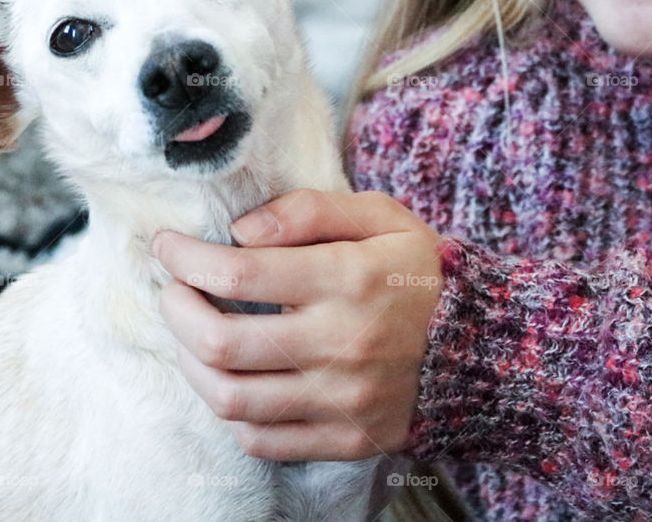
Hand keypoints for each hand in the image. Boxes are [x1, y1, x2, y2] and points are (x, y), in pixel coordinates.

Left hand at [152, 189, 444, 460]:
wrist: (483, 345)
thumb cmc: (421, 270)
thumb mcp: (380, 216)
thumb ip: (311, 210)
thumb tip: (242, 230)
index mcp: (350, 278)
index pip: (240, 273)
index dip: (187, 258)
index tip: (167, 246)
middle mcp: (342, 343)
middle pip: (222, 342)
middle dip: (177, 312)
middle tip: (171, 291)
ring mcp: (343, 400)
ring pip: (232, 398)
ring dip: (192, 364)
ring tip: (191, 336)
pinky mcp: (347, 438)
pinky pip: (263, 441)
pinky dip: (231, 413)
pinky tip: (231, 380)